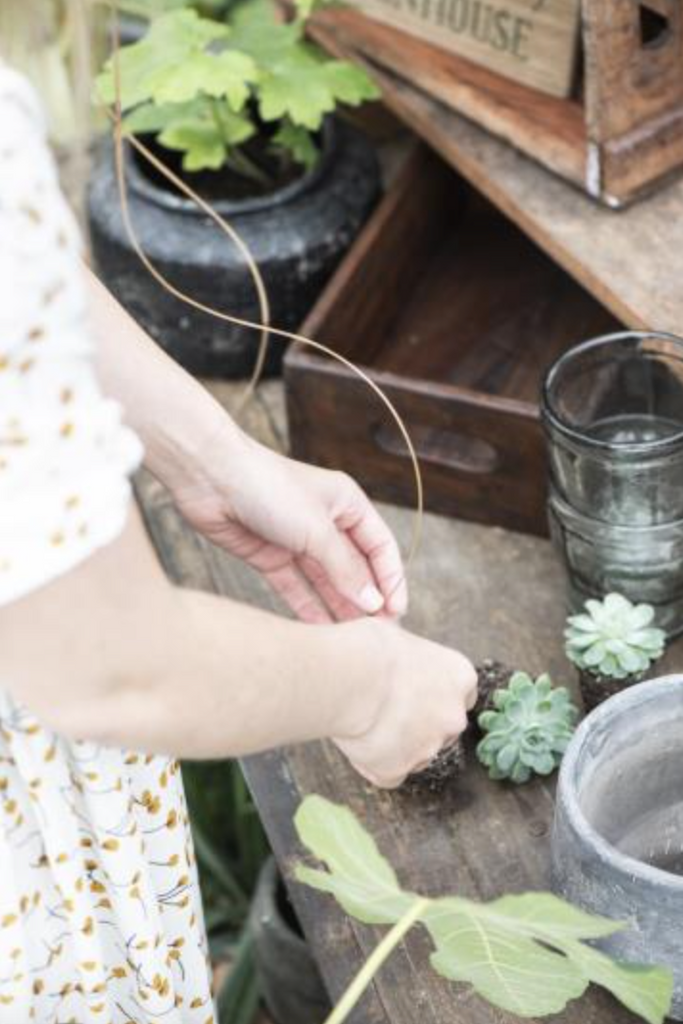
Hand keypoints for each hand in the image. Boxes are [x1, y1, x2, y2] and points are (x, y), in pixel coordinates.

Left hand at [164, 426, 407, 623]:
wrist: (209, 477)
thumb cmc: (269, 488)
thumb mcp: (316, 530)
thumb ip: (345, 569)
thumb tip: (373, 602)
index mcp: (347, 504)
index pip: (380, 546)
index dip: (391, 578)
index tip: (396, 611)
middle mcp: (325, 523)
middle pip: (355, 568)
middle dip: (367, 599)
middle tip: (379, 636)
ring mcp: (297, 541)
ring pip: (326, 582)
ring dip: (340, 609)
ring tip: (353, 642)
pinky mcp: (270, 556)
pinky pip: (296, 588)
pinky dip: (308, 609)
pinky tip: (320, 634)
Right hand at [334, 621, 477, 787]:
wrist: (351, 678)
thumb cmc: (372, 649)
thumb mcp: (400, 638)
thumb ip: (412, 661)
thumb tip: (398, 661)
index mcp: (460, 676)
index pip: (461, 694)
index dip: (436, 695)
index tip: (416, 693)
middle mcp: (453, 717)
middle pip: (442, 728)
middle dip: (419, 725)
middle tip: (385, 710)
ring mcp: (429, 748)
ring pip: (415, 754)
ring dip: (395, 745)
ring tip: (363, 722)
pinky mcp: (398, 770)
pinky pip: (389, 773)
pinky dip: (374, 763)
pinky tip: (357, 742)